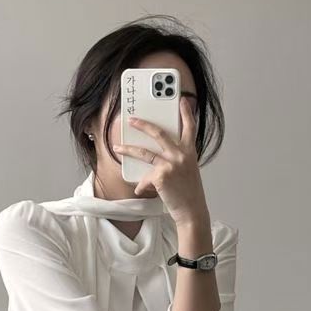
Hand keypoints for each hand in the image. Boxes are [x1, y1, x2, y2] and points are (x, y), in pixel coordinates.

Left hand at [113, 98, 207, 226]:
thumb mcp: (187, 171)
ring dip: (129, 150)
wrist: (191, 211)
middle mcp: (181, 155)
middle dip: (144, 125)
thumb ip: (176, 159)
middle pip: (159, 133)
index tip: (181, 99)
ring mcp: (171, 165)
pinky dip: (142, 185)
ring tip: (118, 147)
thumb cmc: (189, 193)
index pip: (190, 127)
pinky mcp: (161, 176)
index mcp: (189, 152)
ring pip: (144, 153)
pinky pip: (145, 178)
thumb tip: (155, 155)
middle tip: (132, 119)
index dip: (186, 112)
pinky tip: (141, 190)